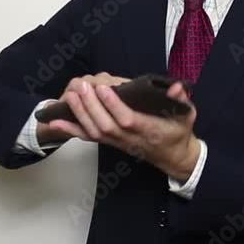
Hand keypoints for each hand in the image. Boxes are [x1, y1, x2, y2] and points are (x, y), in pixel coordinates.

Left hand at [49, 76, 200, 179]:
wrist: (173, 156)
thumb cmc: (179, 132)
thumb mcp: (187, 115)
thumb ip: (181, 100)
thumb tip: (176, 87)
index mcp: (149, 130)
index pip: (128, 120)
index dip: (114, 106)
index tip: (103, 88)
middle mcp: (130, 139)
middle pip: (106, 125)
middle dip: (91, 106)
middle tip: (81, 86)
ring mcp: (118, 142)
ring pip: (95, 132)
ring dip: (80, 114)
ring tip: (70, 95)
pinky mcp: (110, 143)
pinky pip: (88, 137)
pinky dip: (71, 129)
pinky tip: (56, 121)